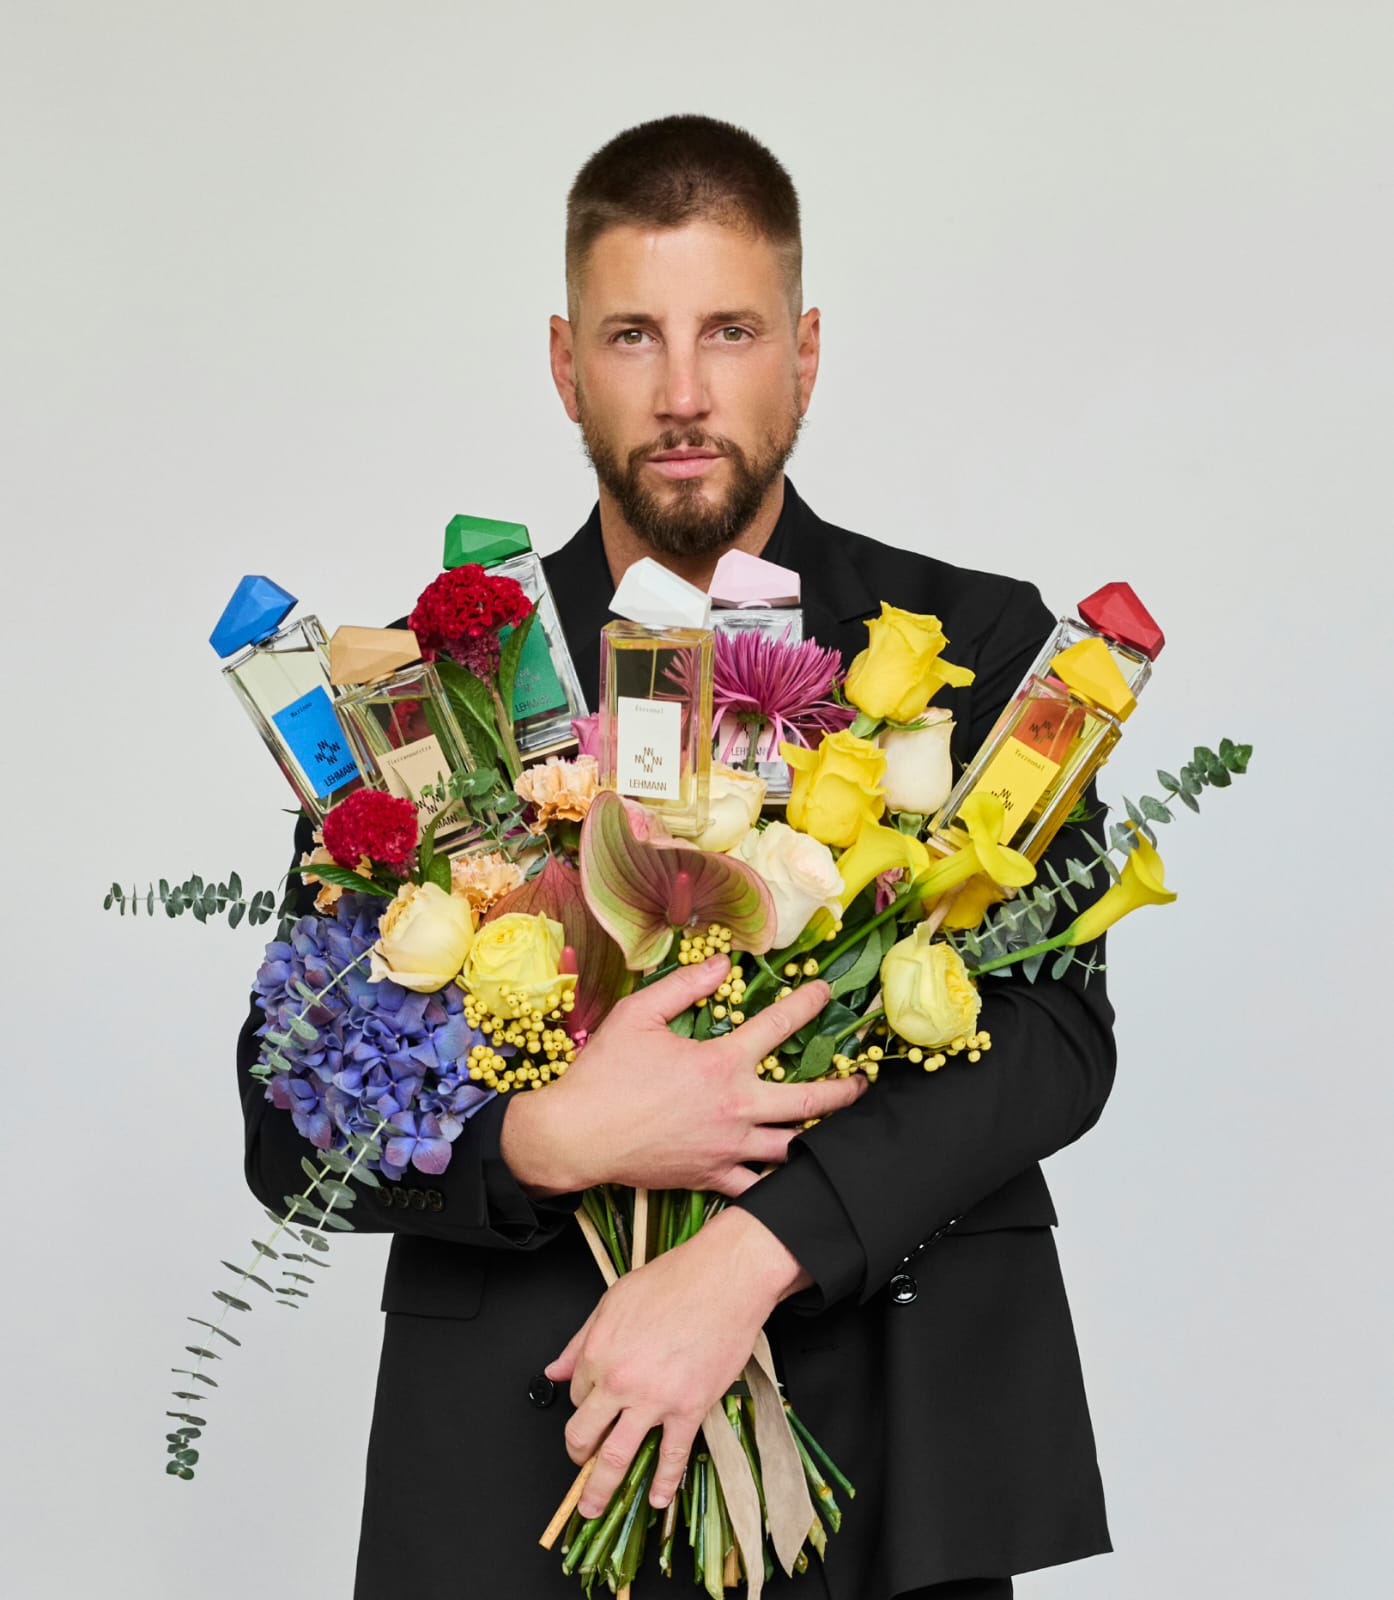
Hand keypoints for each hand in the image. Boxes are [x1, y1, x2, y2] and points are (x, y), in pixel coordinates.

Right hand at [500, 954, 867, 1196]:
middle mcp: (734, 1107)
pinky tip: (794, 1178)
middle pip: (808, 1102)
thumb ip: (684, 986)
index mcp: (719, 1064)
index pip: (779, 1026)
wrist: (576, 1137)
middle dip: (844, 1091)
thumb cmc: (603, 1074)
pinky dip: (779, 1183)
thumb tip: (722, 963)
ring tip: (840, 1132)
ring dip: (821, 1138)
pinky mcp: (712, 1178)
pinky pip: (758, 1188)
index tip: (826, 992)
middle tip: (863, 1081)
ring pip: (792, 1149)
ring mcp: (727, 1148)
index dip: (807, 1004)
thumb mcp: (638, 1015)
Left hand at [545, 1208, 805, 1515]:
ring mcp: (654, 1399)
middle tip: (577, 1473)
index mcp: (598, 1352)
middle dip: (577, 1458)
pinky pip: (671, 1455)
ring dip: (600, 1490)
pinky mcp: (689, 1408)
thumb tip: (555, 1369)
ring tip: (593, 1508)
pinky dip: (663, 1483)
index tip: (593, 1408)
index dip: (584, 1403)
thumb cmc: (673, 1281)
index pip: (576, 1395)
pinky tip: (656, 1499)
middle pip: (584, 1435)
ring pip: (616, 1457)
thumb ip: (580, 1340)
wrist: (723, 1278)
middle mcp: (619, 1381)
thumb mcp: (613, 1301)